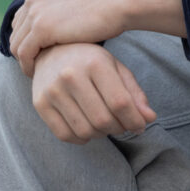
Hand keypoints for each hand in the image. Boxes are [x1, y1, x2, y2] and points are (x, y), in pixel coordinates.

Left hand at [10, 0, 126, 75]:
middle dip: (24, 52)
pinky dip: (28, 66)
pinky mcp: (42, 30)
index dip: (26, 39)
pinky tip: (39, 75)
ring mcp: (36, 14)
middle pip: (16, 34)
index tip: (38, 53)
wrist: (117, 4)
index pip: (20, 21)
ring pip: (16, 46)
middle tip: (36, 67)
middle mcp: (32, 0)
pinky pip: (24, 54)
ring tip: (37, 74)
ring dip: (24, 62)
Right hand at [31, 42, 156, 143]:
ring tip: (105, 125)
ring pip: (85, 130)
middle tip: (122, 126)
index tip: (140, 126)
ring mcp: (52, 90)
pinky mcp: (39, 103)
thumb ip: (134, 93)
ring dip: (101, 135)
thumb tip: (150, 119)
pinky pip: (65, 135)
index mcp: (95, 63)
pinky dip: (82, 138)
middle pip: (103, 120)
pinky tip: (88, 129)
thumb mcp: (116, 69)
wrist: (51, 52)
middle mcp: (71, 75)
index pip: (120, 102)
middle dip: (119, 129)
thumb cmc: (90, 61)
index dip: (134, 120)